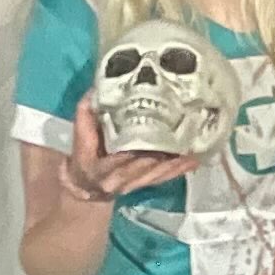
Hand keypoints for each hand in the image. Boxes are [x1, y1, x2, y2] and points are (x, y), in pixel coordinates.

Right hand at [63, 98, 196, 206]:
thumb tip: (96, 89)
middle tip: (179, 139)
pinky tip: (194, 159)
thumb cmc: (84, 158)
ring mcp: (136, 183)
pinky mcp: (148, 183)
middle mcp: (120, 180)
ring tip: (192, 148)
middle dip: (162, 156)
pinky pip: (166, 178)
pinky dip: (180, 168)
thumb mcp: (80, 138)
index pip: (118, 161)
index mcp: (102, 169)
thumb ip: (86, 116)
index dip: (133, 154)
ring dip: (176, 162)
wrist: (87, 186)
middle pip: (145, 168)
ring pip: (158, 173)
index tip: (147, 141)